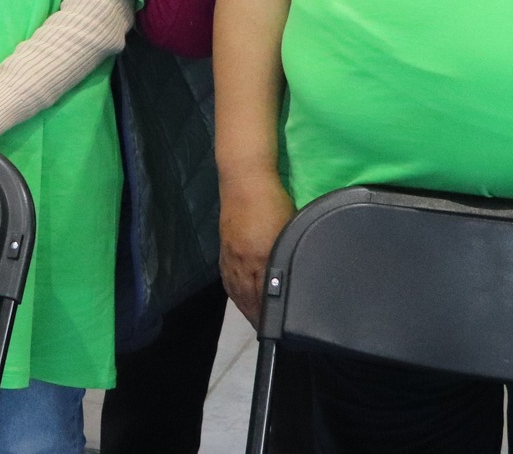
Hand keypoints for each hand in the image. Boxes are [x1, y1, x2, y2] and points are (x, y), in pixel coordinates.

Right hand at [219, 170, 297, 322]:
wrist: (245, 179)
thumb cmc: (272, 206)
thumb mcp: (285, 235)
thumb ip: (282, 263)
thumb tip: (284, 287)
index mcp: (255, 262)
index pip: (259, 300)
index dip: (266, 317)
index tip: (274, 332)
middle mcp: (240, 262)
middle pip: (246, 297)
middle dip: (254, 315)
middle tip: (264, 330)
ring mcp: (230, 254)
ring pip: (237, 287)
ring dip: (244, 305)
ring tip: (252, 317)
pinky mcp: (226, 245)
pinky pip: (228, 276)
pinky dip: (234, 290)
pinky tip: (238, 294)